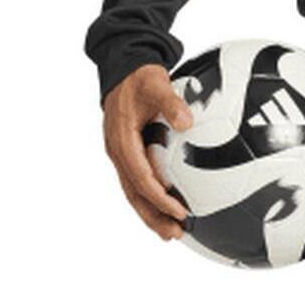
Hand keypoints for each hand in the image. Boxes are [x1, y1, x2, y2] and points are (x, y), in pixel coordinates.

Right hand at [102, 64, 193, 239]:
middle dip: (153, 216)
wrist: (122, 69)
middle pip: (134, 194)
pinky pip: (138, 183)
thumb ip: (170, 103)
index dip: (158, 197)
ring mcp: (121, 156)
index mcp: (122, 140)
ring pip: (134, 193)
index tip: (179, 211)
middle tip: (174, 234)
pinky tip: (169, 211)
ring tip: (171, 234)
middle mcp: (118, 153)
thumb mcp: (155, 84)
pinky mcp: (128, 155)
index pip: (140, 177)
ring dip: (151, 214)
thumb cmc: (139, 78)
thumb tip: (186, 121)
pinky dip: (151, 200)